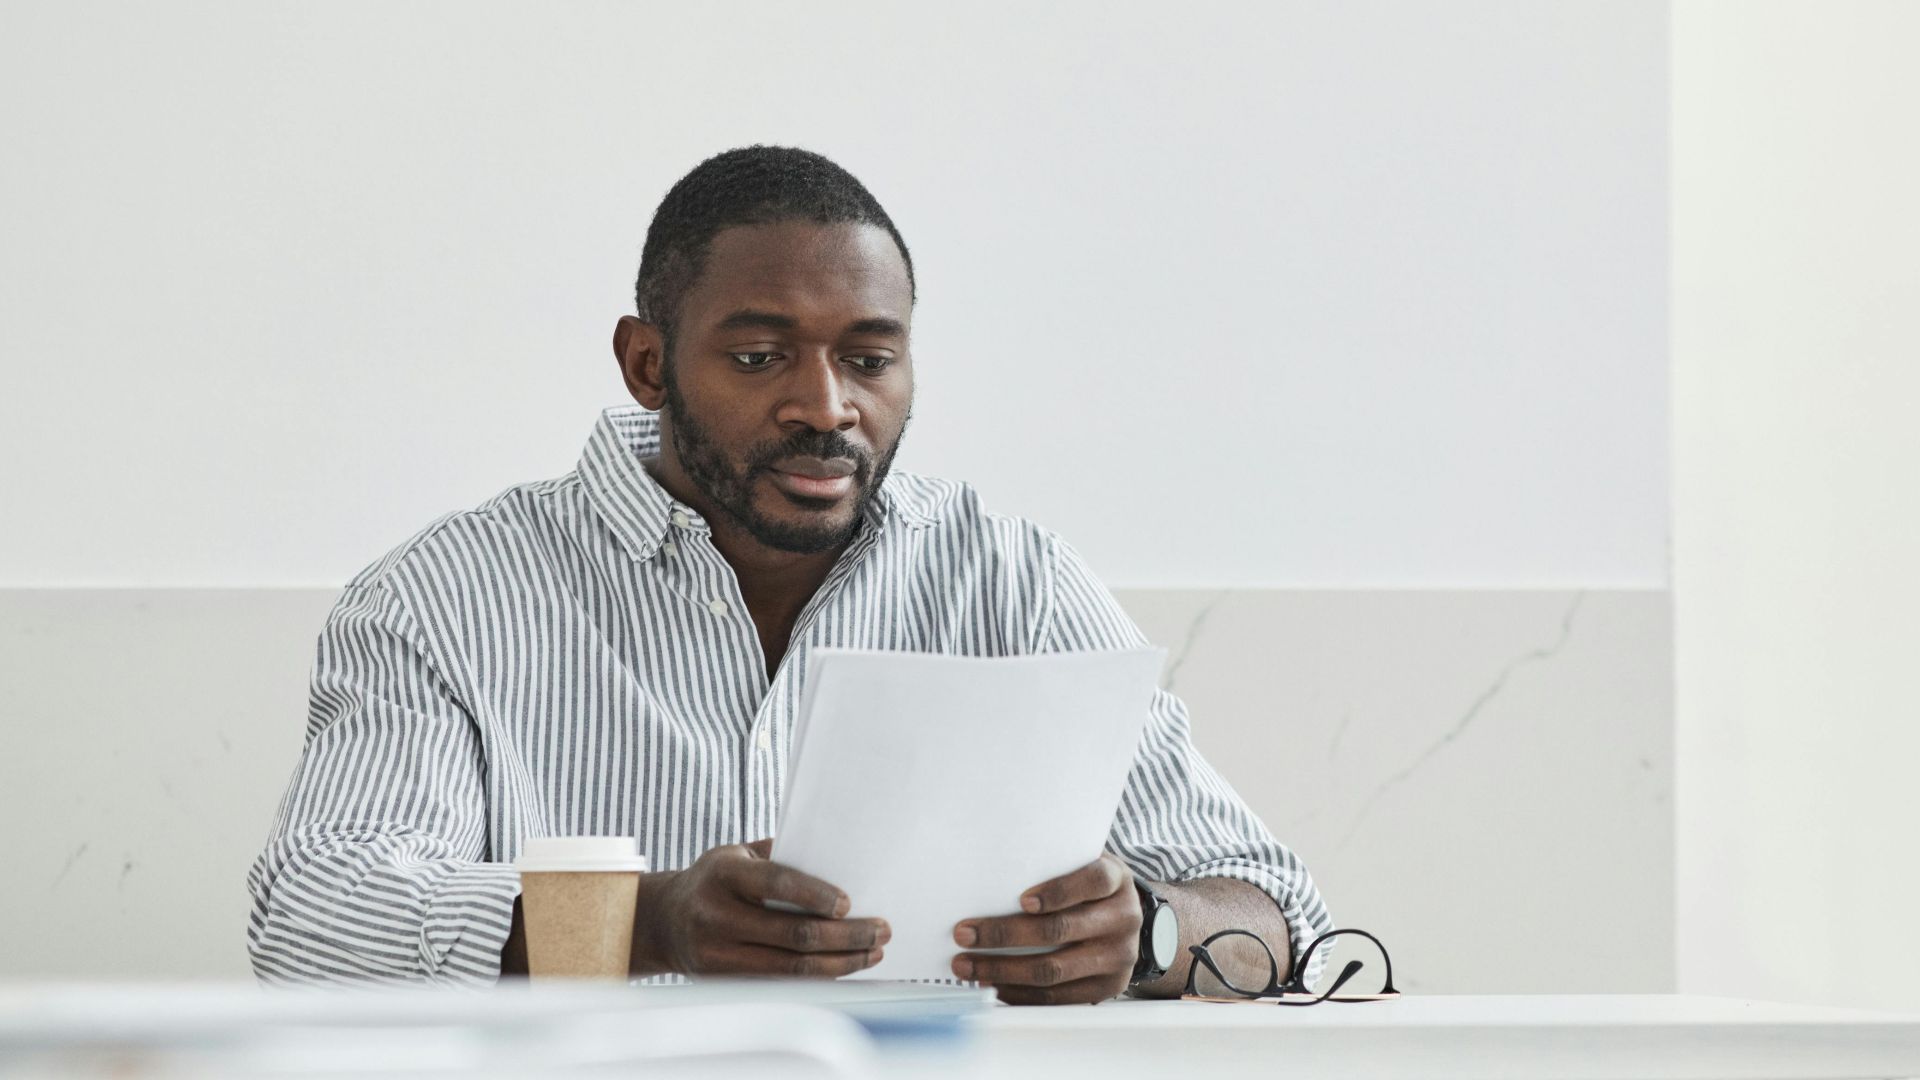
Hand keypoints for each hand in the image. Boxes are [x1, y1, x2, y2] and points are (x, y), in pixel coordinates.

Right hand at [635, 838, 889, 977]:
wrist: (665, 920)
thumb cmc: (717, 879)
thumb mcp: (738, 853)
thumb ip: (781, 855)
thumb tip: (840, 859)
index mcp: (724, 873)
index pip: (776, 883)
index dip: (815, 895)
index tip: (849, 904)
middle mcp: (716, 914)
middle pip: (793, 933)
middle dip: (846, 935)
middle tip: (881, 930)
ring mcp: (718, 953)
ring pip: (791, 967)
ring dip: (841, 962)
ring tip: (873, 952)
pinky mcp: (724, 980)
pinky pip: (781, 983)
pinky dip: (818, 978)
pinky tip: (843, 967)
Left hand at [950, 853, 1140, 1004]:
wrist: (1127, 918)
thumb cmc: (1089, 887)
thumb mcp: (1082, 864)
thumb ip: (1050, 865)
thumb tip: (986, 874)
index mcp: (1116, 881)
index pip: (1092, 882)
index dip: (1057, 892)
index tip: (1022, 901)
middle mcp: (1123, 919)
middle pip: (1060, 930)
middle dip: (1005, 935)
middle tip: (964, 934)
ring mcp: (1118, 957)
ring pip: (1054, 970)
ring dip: (1003, 970)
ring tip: (967, 965)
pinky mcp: (1107, 988)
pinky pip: (1058, 997)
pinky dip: (1020, 993)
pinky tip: (994, 984)